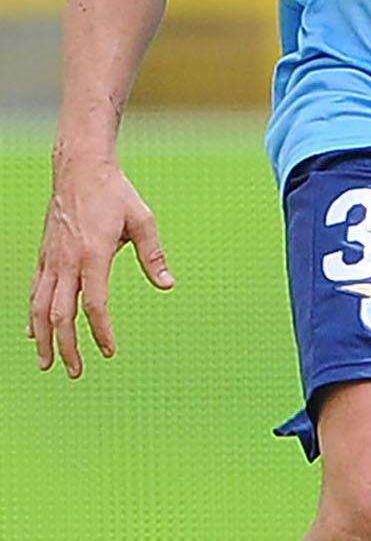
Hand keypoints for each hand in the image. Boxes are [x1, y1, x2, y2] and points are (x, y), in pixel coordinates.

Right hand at [28, 157, 173, 377]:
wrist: (79, 169)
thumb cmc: (114, 193)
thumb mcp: (142, 220)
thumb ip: (154, 255)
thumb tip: (168, 285)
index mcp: (92, 255)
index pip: (94, 304)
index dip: (101, 331)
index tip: (110, 351)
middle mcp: (66, 261)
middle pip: (60, 314)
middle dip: (66, 346)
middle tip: (75, 372)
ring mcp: (51, 259)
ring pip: (39, 307)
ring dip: (43, 338)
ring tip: (46, 364)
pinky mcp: (44, 255)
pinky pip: (34, 291)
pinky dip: (32, 315)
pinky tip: (33, 333)